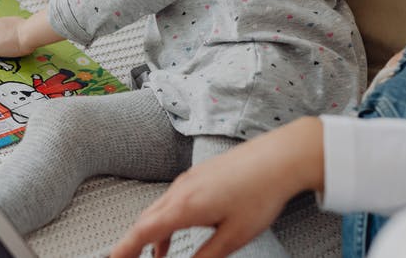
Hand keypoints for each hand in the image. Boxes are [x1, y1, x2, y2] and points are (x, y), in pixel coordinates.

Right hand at [110, 117, 325, 257]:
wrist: (280, 157)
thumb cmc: (262, 191)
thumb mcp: (233, 236)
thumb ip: (206, 257)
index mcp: (185, 206)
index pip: (143, 232)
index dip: (125, 249)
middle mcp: (182, 190)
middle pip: (145, 220)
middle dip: (133, 243)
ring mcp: (189, 180)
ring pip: (159, 209)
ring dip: (152, 233)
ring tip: (156, 256)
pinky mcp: (199, 175)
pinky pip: (173, 200)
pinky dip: (167, 219)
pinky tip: (179, 229)